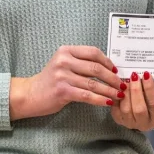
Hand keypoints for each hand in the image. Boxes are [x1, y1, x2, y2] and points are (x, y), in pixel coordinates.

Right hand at [9, 46, 123, 120]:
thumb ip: (81, 63)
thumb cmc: (50, 80)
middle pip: (96, 68)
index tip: (116, 70)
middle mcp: (64, 61)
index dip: (108, 62)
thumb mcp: (63, 64)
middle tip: (122, 85)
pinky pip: (87, 95)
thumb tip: (108, 69)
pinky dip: (100, 100)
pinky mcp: (63, 91)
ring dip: (110, 91)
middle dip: (112, 78)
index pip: (93, 52)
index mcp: (66, 51)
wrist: (31, 94)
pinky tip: (108, 102)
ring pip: (93, 84)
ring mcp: (62, 76)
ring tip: (119, 95)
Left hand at [111, 72, 153, 131]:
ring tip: (126, 80)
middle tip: (134, 76)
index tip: (146, 74)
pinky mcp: (119, 120)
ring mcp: (130, 124)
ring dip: (126, 92)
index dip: (150, 88)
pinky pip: (116, 108)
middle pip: (139, 109)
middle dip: (136, 90)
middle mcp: (144, 125)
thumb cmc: (151, 101)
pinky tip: (119, 86)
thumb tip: (144, 77)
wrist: (141, 112)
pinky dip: (116, 96)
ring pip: (126, 109)